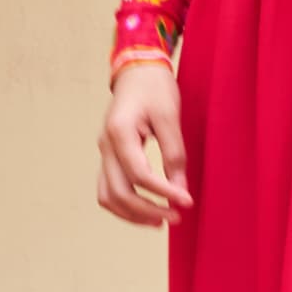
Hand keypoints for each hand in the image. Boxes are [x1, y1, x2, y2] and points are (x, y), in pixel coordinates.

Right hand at [97, 61, 191, 225]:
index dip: (164, 192)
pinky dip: (125, 204)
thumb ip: (174, 154)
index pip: (140, 175)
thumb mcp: (170, 116)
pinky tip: (147, 208)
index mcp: (120, 133)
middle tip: (175, 217)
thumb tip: (180, 190)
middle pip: (118, 193)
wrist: (137, 71)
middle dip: (147, 211)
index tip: (186, 202)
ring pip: (108, 196)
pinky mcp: (109, 156)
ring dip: (132, 214)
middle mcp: (106, 146)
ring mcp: (104, 152)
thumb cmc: (155, 88)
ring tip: (159, 220)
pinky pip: (109, 188)